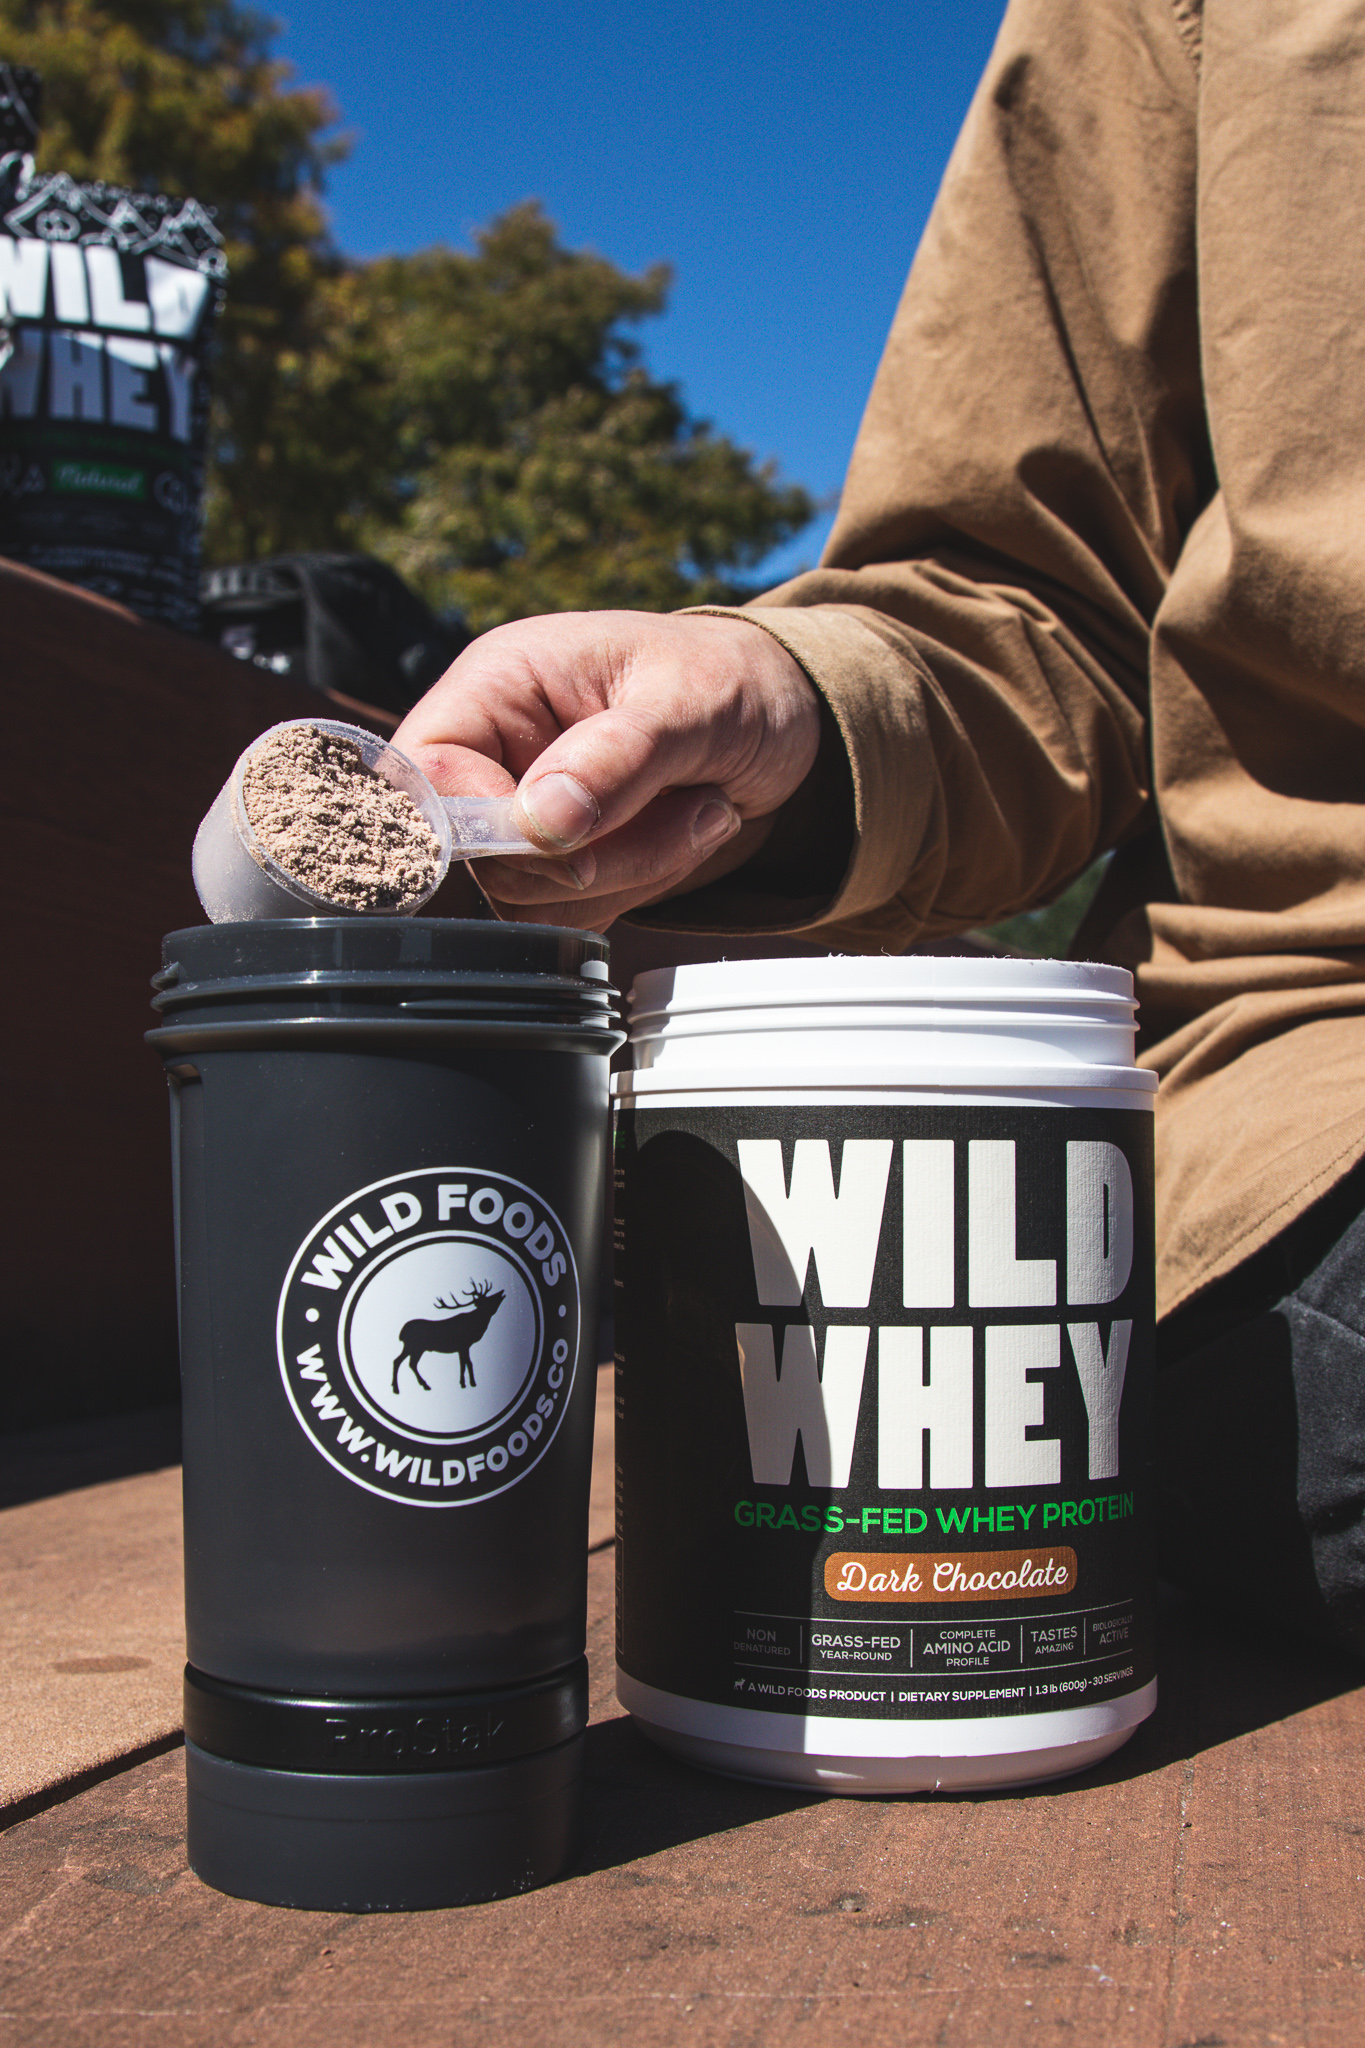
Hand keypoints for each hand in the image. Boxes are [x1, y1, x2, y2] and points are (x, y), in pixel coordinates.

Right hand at [393, 609, 821, 928]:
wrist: (779, 714)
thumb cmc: (728, 679)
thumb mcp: (690, 702)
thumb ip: (616, 756)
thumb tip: (541, 821)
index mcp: (500, 684)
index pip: (425, 770)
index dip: (480, 820)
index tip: (567, 829)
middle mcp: (496, 750)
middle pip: (482, 854)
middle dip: (595, 854)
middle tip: (688, 808)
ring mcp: (523, 813)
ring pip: (530, 896)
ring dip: (632, 871)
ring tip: (698, 810)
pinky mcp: (557, 864)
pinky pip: (568, 915)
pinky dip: (638, 890)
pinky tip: (682, 835)